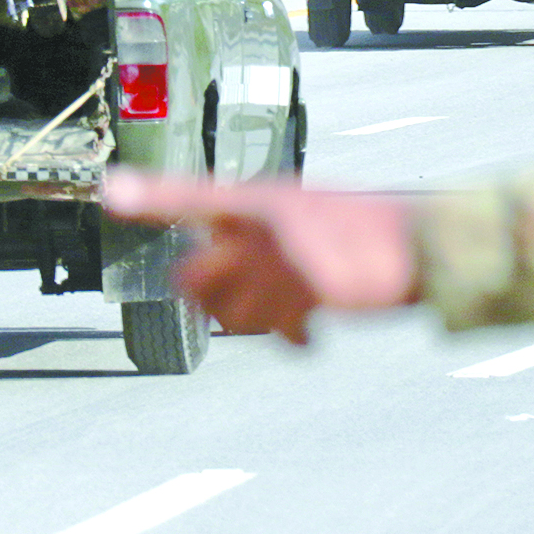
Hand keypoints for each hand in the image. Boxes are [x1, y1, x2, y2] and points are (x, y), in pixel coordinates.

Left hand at [101, 172, 418, 344]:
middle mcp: (267, 224)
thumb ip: (260, 230)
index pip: (195, 195)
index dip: (152, 195)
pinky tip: (311, 333)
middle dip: (205, 299)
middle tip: (234, 303)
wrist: (424, 238)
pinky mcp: (313, 291)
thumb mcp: (308, 210)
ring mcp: (287, 259)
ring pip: (233, 314)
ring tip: (288, 312)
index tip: (109, 193)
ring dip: (257, 322)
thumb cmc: (366, 226)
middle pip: (194, 278)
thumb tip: (221, 262)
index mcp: (264, 197)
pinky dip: (296, 339)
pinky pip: (281, 334)